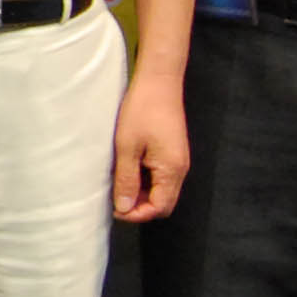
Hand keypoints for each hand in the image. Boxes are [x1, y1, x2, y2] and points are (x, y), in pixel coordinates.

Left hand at [112, 71, 188, 221]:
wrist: (159, 82)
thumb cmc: (142, 111)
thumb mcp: (127, 148)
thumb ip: (127, 180)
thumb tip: (124, 208)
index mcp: (172, 170)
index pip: (159, 208)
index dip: (137, 214)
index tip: (116, 208)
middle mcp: (180, 169)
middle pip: (163, 203)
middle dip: (140, 206)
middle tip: (116, 198)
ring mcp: (178, 161)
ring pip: (161, 190)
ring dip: (141, 193)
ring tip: (120, 182)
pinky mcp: (173, 153)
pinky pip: (161, 177)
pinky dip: (145, 180)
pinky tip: (129, 169)